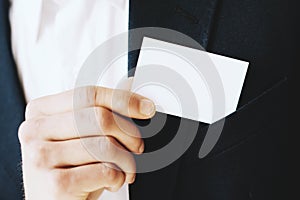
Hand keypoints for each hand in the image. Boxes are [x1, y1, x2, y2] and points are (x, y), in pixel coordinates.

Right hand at [18, 85, 154, 199]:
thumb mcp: (77, 136)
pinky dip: (118, 178)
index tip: (146, 108)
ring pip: (105, 145)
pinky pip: (105, 170)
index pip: (88, 94)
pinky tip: (111, 182)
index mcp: (40, 111)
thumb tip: (136, 101)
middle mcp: (35, 131)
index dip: (123, 99)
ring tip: (124, 168)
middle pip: (100, 117)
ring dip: (126, 160)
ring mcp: (41, 157)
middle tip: (137, 146)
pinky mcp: (56, 184)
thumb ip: (97, 114)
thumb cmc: (68, 168)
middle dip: (129, 133)